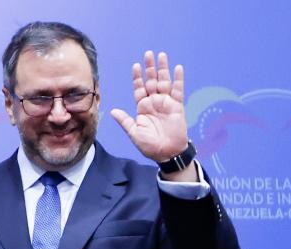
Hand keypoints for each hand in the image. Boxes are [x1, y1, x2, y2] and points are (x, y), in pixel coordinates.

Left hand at [110, 51, 189, 165]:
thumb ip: (125, 120)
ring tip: (161, 56)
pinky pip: (178, 90)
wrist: (167, 153)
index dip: (137, 77)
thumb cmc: (150, 146)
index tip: (135, 66)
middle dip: (149, 68)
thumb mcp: (134, 133)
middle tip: (148, 54)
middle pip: (151, 81)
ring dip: (163, 69)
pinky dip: (178, 79)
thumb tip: (112, 111)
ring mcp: (166, 102)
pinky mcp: (177, 106)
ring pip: (164, 81)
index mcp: (142, 107)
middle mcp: (154, 102)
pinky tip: (177, 68)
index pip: (139, 88)